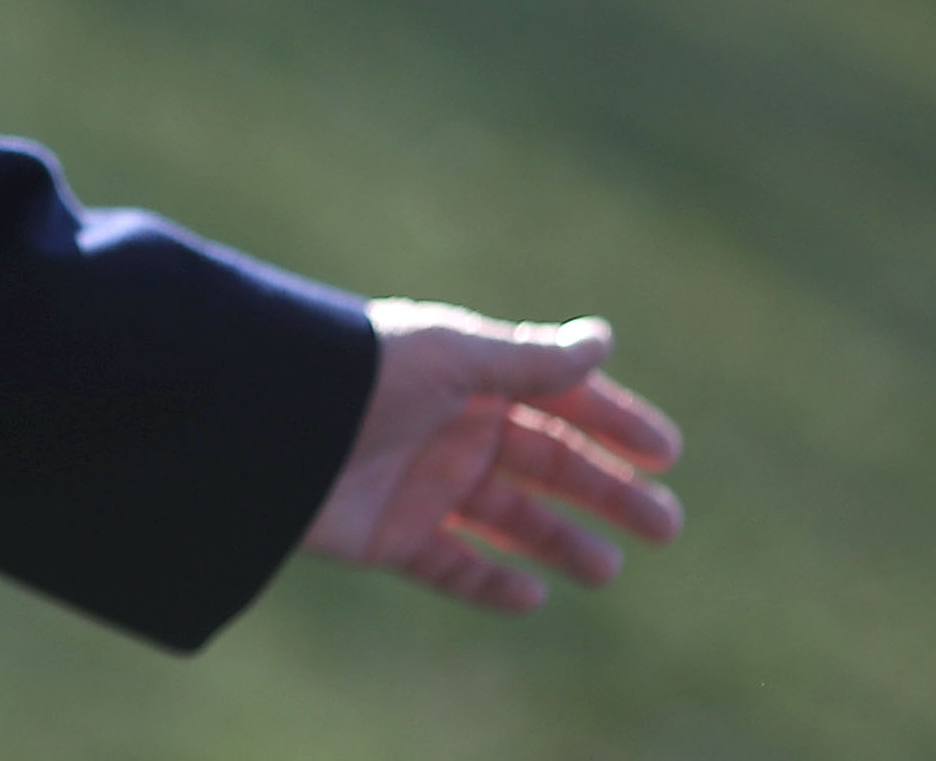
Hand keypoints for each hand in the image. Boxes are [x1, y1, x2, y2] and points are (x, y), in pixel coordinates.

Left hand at [301, 300, 683, 612]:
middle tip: (666, 524)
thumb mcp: (454, 358)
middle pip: (543, 464)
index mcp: (465, 377)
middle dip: (604, 490)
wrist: (268, 424)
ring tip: (609, 567)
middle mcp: (448, 428)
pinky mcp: (388, 536)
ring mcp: (420, 484)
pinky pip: (451, 565)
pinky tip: (533, 595)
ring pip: (506, 518)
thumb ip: (530, 360)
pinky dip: (490, 583)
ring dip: (558, 541)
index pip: (554, 399)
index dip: (610, 422)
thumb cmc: (363, 373)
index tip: (666, 452)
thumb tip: (604, 339)